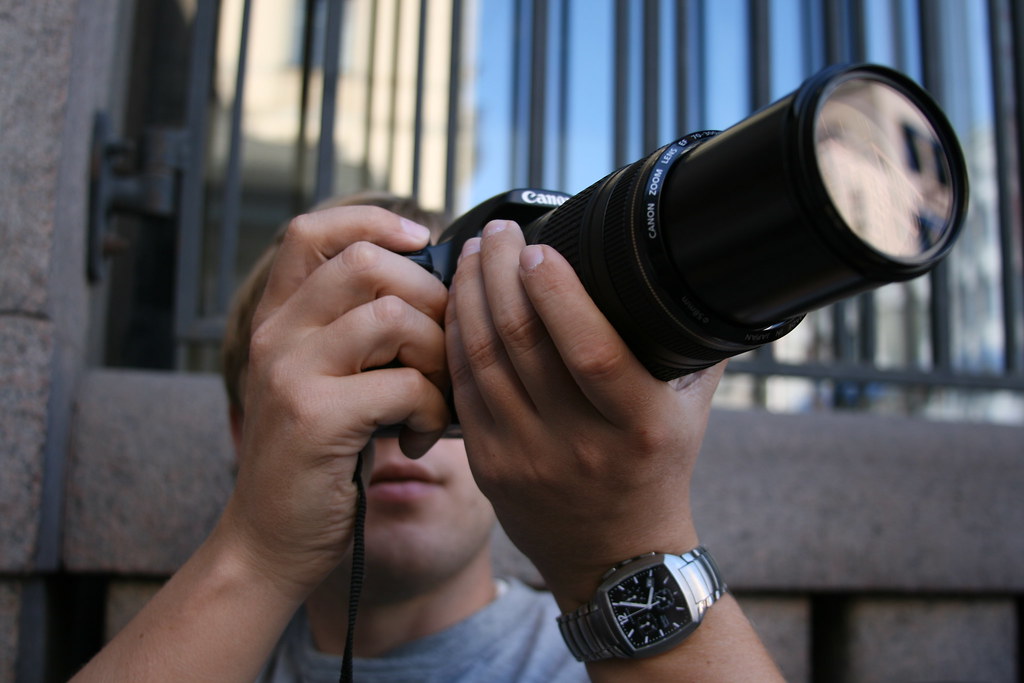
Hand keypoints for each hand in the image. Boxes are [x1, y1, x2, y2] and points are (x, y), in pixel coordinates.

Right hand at [220, 205, 450, 600]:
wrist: (270, 541)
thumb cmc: (319, 460)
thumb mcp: (329, 382)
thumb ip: (360, 333)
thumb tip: (441, 288)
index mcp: (278, 320)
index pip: (312, 232)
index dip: (371, 220)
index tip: (418, 238)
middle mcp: (276, 336)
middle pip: (366, 262)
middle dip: (429, 296)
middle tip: (443, 346)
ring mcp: (289, 373)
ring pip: (392, 315)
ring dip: (437, 354)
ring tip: (434, 397)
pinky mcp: (314, 417)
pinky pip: (404, 383)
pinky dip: (432, 408)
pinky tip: (421, 435)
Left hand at [446, 220, 724, 608]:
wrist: (614, 557)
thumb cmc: (656, 470)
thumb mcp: (690, 412)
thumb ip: (691, 345)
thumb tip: (697, 274)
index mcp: (639, 425)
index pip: (590, 350)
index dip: (558, 294)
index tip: (539, 246)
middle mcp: (580, 445)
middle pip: (522, 343)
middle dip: (501, 273)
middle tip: (497, 232)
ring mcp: (527, 459)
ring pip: (482, 361)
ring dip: (471, 297)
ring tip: (475, 253)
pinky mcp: (489, 468)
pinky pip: (463, 389)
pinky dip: (455, 340)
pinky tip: (460, 304)